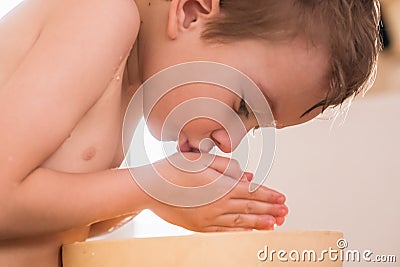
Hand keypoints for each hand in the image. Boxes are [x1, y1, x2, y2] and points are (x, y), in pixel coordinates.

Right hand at [140, 153, 287, 231]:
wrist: (148, 188)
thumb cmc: (173, 169)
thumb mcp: (201, 160)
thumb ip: (227, 168)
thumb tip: (247, 177)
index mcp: (220, 186)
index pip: (251, 192)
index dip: (269, 195)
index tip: (282, 199)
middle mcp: (217, 204)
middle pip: (250, 207)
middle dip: (270, 210)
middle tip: (285, 213)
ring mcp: (208, 218)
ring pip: (240, 221)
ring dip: (259, 222)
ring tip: (274, 224)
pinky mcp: (199, 226)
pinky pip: (224, 231)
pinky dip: (239, 230)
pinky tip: (249, 230)